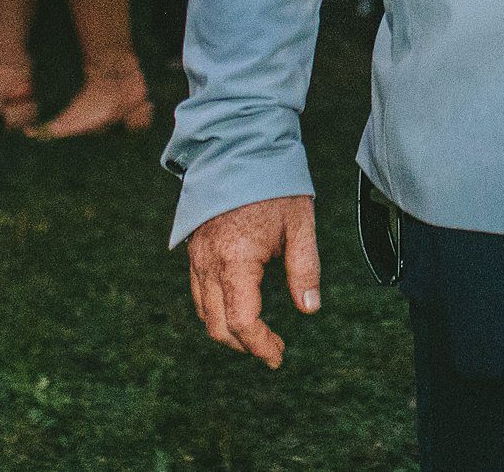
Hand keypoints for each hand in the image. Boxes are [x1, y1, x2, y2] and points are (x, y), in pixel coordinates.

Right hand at [186, 196, 320, 366]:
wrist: (238, 147)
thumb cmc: (274, 184)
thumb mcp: (300, 225)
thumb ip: (305, 270)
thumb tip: (310, 309)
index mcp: (236, 261)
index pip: (243, 322)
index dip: (261, 345)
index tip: (278, 357)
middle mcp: (209, 264)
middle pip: (217, 326)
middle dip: (245, 345)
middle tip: (272, 351)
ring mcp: (197, 256)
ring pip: (204, 311)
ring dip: (228, 330)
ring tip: (257, 335)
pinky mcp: (193, 248)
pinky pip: (198, 291)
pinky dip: (215, 309)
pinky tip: (238, 307)